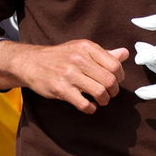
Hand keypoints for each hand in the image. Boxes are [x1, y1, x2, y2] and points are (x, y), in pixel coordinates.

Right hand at [0, 40, 127, 112]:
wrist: (30, 62)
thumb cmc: (59, 56)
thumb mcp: (81, 49)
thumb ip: (104, 53)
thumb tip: (125, 53)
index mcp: (86, 47)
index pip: (115, 65)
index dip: (120, 77)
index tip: (116, 82)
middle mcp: (79, 59)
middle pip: (109, 80)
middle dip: (113, 91)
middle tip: (109, 94)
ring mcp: (69, 74)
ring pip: (99, 92)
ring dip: (104, 100)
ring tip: (100, 100)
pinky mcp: (60, 89)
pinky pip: (84, 104)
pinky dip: (90, 108)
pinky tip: (89, 106)